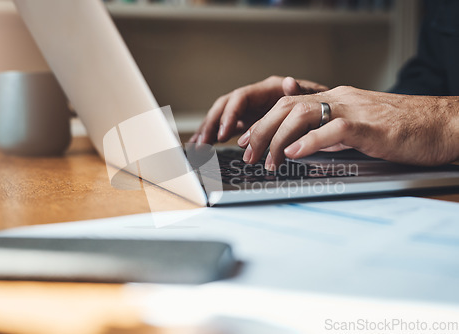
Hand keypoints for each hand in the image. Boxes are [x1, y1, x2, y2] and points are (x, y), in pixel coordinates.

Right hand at [189, 76, 327, 144]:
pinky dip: (213, 136)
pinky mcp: (248, 122)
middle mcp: (255, 97)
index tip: (223, 133)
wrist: (323, 113)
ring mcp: (250, 110)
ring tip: (197, 147)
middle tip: (203, 143)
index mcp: (267, 89)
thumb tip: (288, 82)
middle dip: (211, 124)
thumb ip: (298, 92)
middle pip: (225, 106)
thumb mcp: (312, 98)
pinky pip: (226, 128)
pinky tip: (201, 147)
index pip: (240, 98)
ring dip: (208, 131)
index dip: (229, 115)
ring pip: (222, 117)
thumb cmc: (318, 105)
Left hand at [237, 86, 458, 167]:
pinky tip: (294, 153)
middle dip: (261, 130)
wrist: (443, 123)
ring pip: (303, 114)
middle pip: (287, 107)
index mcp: (337, 100)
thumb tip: (305, 147)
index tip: (247, 140)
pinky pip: (333, 129)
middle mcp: (340, 99)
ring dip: (278, 139)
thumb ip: (331, 136)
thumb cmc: (404, 130)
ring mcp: (354, 110)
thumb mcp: (359, 131)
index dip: (264, 122)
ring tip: (267, 160)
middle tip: (247, 153)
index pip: (289, 105)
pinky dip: (309, 141)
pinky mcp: (370, 126)